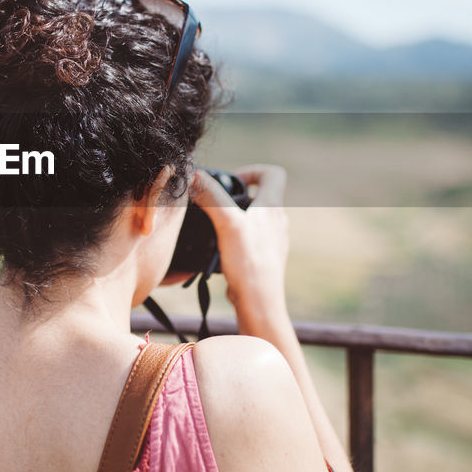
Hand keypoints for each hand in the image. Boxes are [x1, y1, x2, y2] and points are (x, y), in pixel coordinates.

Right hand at [189, 164, 290, 333]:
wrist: (259, 302)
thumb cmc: (249, 263)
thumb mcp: (227, 223)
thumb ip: (212, 197)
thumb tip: (194, 174)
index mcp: (272, 207)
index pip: (273, 173)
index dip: (252, 169)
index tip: (231, 180)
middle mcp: (277, 221)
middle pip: (261, 195)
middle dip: (237, 194)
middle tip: (216, 203)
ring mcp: (272, 239)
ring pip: (255, 217)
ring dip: (236, 216)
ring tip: (216, 226)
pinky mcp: (264, 256)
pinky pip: (251, 238)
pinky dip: (237, 237)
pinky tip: (221, 249)